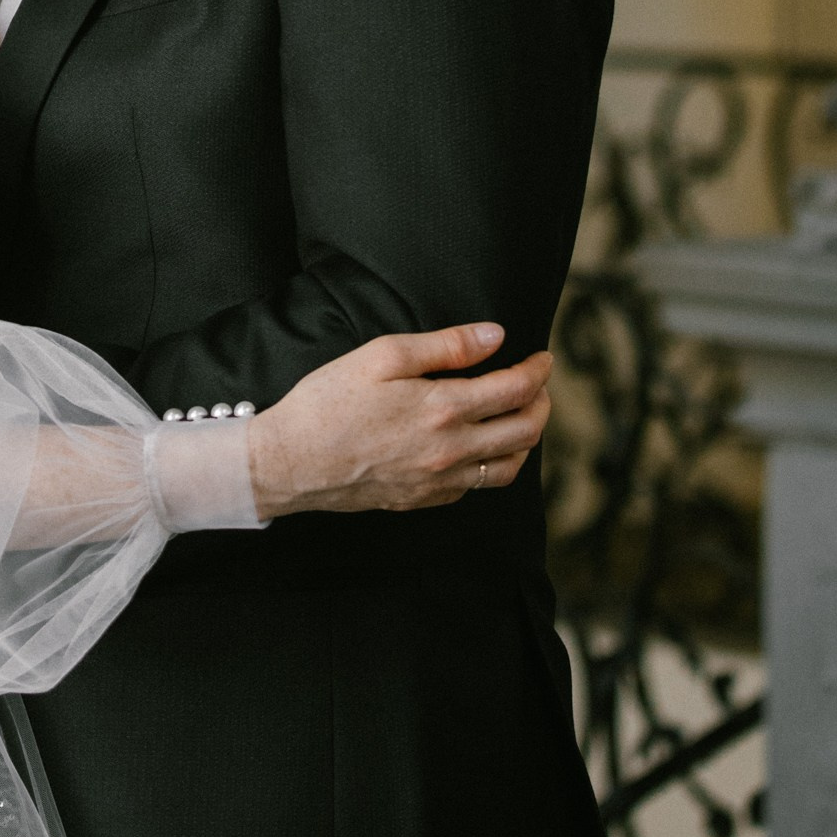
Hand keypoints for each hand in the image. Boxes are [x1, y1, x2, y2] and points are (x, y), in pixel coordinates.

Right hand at [244, 324, 552, 520]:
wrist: (293, 461)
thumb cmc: (330, 400)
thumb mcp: (383, 355)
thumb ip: (445, 346)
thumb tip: (495, 336)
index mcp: (444, 408)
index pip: (514, 390)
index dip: (537, 372)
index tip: (543, 358)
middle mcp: (452, 451)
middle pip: (524, 432)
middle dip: (542, 403)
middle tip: (540, 385)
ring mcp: (440, 482)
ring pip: (509, 468)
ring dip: (526, 440)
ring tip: (522, 416)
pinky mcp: (424, 500)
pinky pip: (476, 488)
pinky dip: (493, 465)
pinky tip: (481, 448)